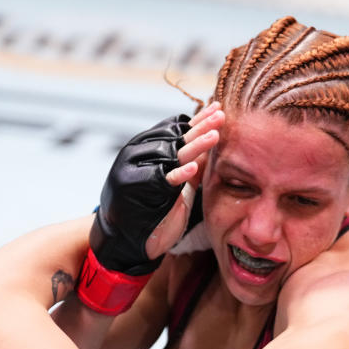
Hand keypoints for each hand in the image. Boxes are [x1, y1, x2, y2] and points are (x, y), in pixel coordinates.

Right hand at [93, 103, 223, 273]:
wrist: (127, 239)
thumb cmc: (153, 210)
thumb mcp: (176, 183)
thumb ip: (191, 163)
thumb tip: (213, 143)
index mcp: (147, 149)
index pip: (175, 129)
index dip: (197, 120)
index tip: (216, 109)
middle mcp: (141, 155)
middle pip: (176, 137)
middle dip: (201, 126)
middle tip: (221, 115)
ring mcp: (140, 171)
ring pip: (173, 153)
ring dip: (196, 144)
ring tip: (216, 134)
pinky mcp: (143, 190)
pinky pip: (165, 179)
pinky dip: (180, 173)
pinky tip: (195, 166)